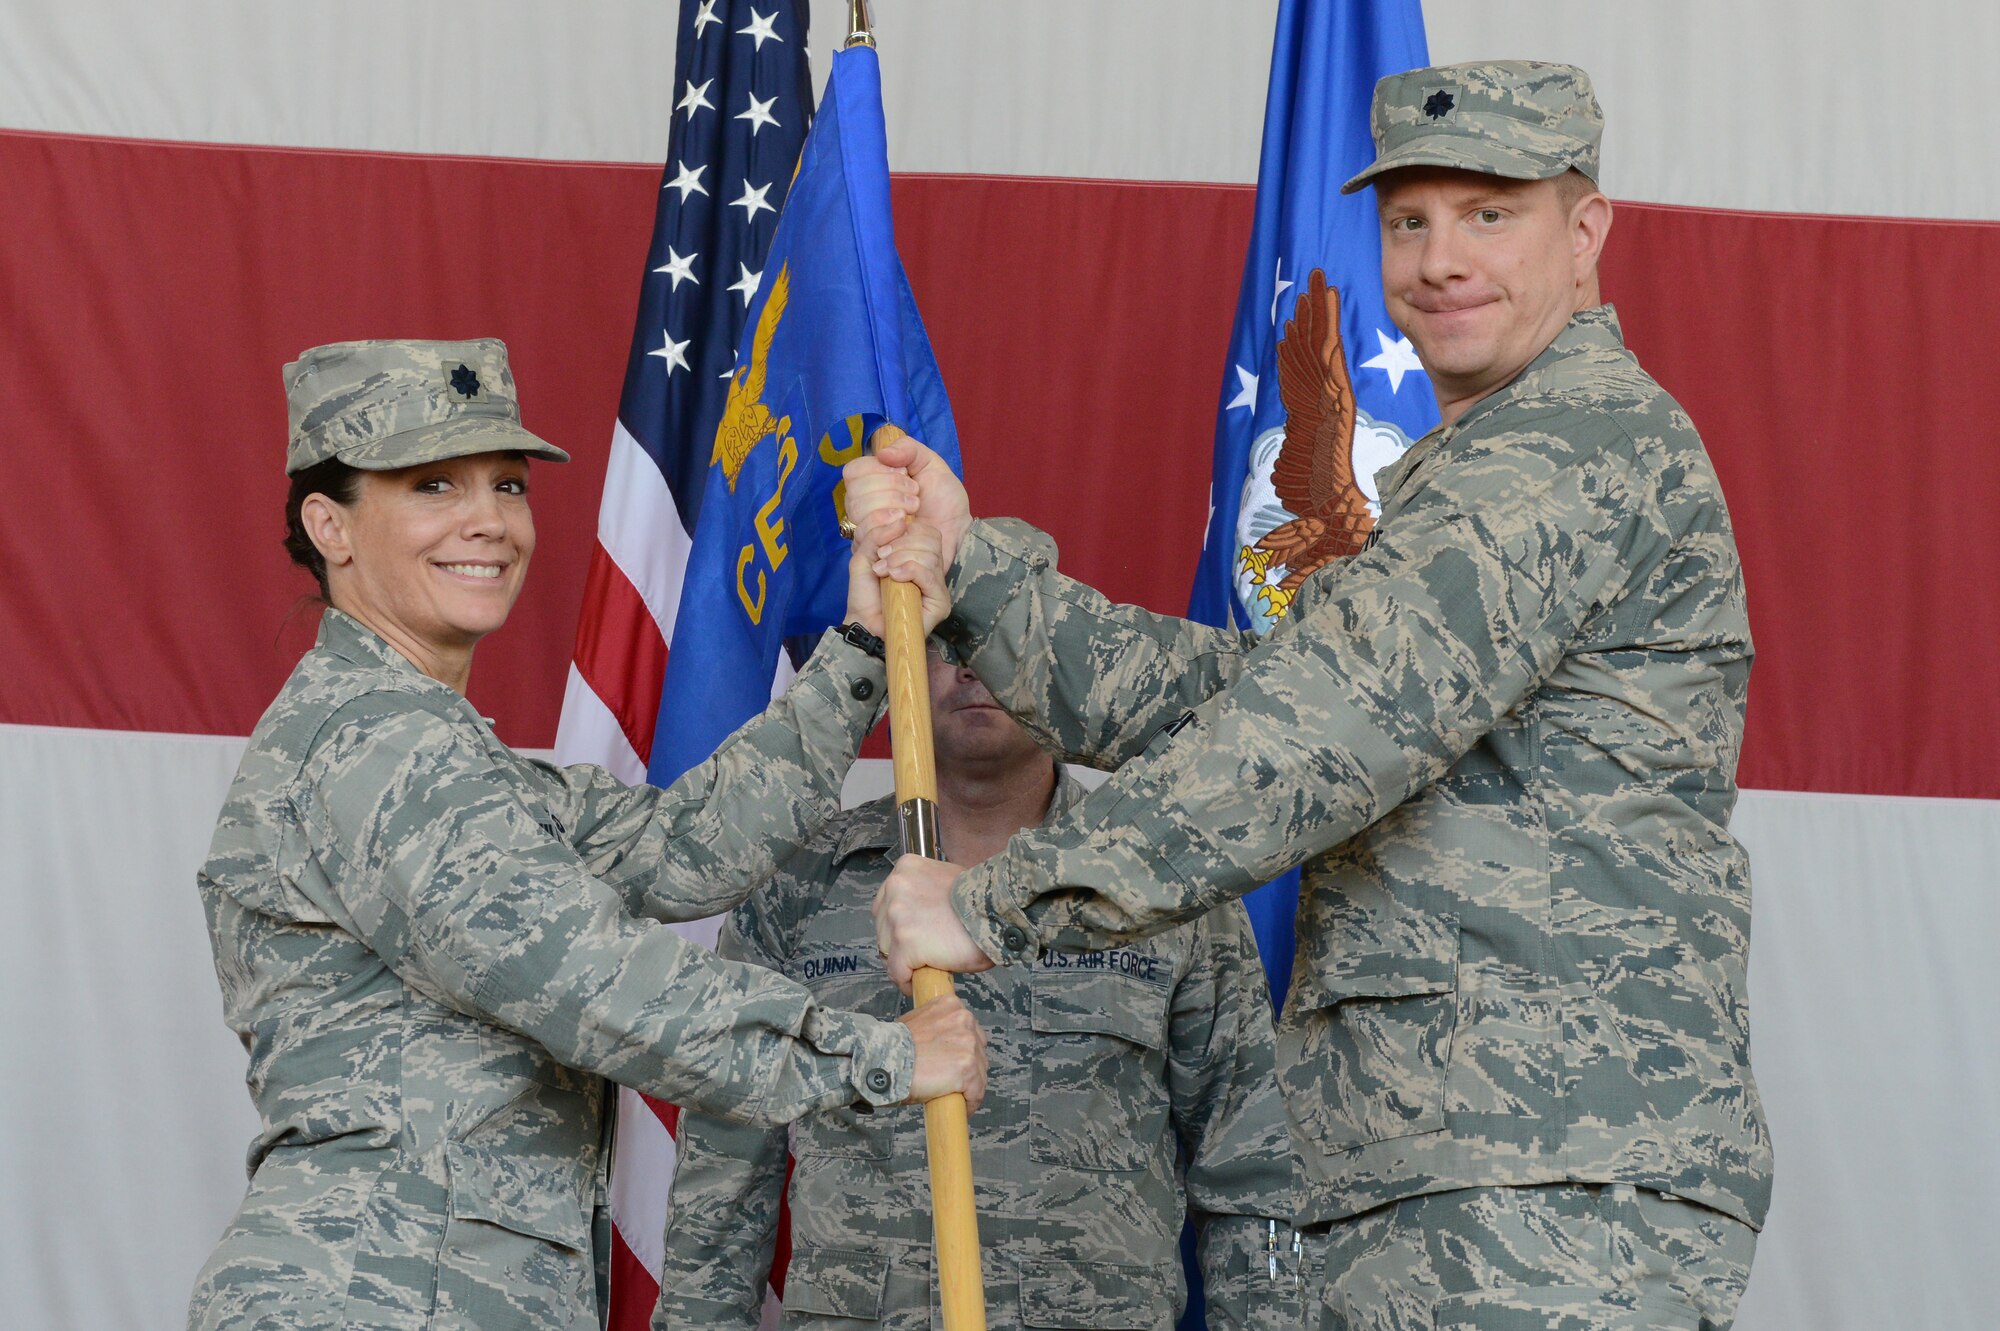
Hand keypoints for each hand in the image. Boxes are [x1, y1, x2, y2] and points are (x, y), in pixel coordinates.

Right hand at [843, 433, 971, 572]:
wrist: (958, 531)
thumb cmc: (943, 499)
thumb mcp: (931, 464)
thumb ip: (908, 449)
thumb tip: (882, 453)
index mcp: (871, 482)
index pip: (853, 472)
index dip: (877, 470)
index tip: (904, 472)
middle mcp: (863, 507)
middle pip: (854, 494)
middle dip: (889, 489)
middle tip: (915, 495)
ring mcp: (866, 531)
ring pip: (859, 515)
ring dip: (890, 506)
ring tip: (914, 509)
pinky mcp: (873, 553)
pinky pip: (866, 538)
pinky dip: (889, 527)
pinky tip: (907, 527)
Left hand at [844, 517, 950, 636]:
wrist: (863, 624)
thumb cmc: (865, 595)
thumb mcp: (865, 556)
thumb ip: (878, 534)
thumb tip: (901, 519)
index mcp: (919, 557)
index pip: (927, 531)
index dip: (908, 530)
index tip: (883, 545)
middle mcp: (932, 570)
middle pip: (930, 540)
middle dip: (901, 545)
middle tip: (881, 559)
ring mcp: (938, 587)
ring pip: (930, 556)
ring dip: (901, 558)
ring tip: (883, 571)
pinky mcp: (940, 602)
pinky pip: (930, 574)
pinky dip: (910, 570)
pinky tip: (895, 576)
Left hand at [871, 855, 994, 993]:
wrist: (997, 911)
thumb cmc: (982, 900)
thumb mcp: (947, 880)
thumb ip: (925, 893)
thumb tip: (919, 917)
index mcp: (906, 869)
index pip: (886, 904)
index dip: (898, 925)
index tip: (912, 937)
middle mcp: (895, 887)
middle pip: (883, 927)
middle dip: (899, 944)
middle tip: (921, 953)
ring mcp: (897, 916)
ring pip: (887, 951)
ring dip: (904, 962)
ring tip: (925, 966)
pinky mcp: (905, 942)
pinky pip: (897, 972)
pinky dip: (908, 981)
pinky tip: (922, 980)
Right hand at [897, 990, 987, 1109]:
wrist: (886, 1059)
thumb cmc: (893, 1046)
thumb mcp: (915, 1021)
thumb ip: (934, 1027)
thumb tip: (938, 1044)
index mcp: (951, 1006)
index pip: (968, 1029)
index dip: (962, 1048)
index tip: (955, 1061)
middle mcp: (964, 1020)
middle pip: (978, 1049)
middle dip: (968, 1066)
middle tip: (952, 1079)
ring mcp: (969, 1044)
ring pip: (980, 1071)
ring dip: (970, 1085)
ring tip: (954, 1095)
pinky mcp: (968, 1068)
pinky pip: (976, 1091)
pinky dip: (970, 1102)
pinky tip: (961, 1106)